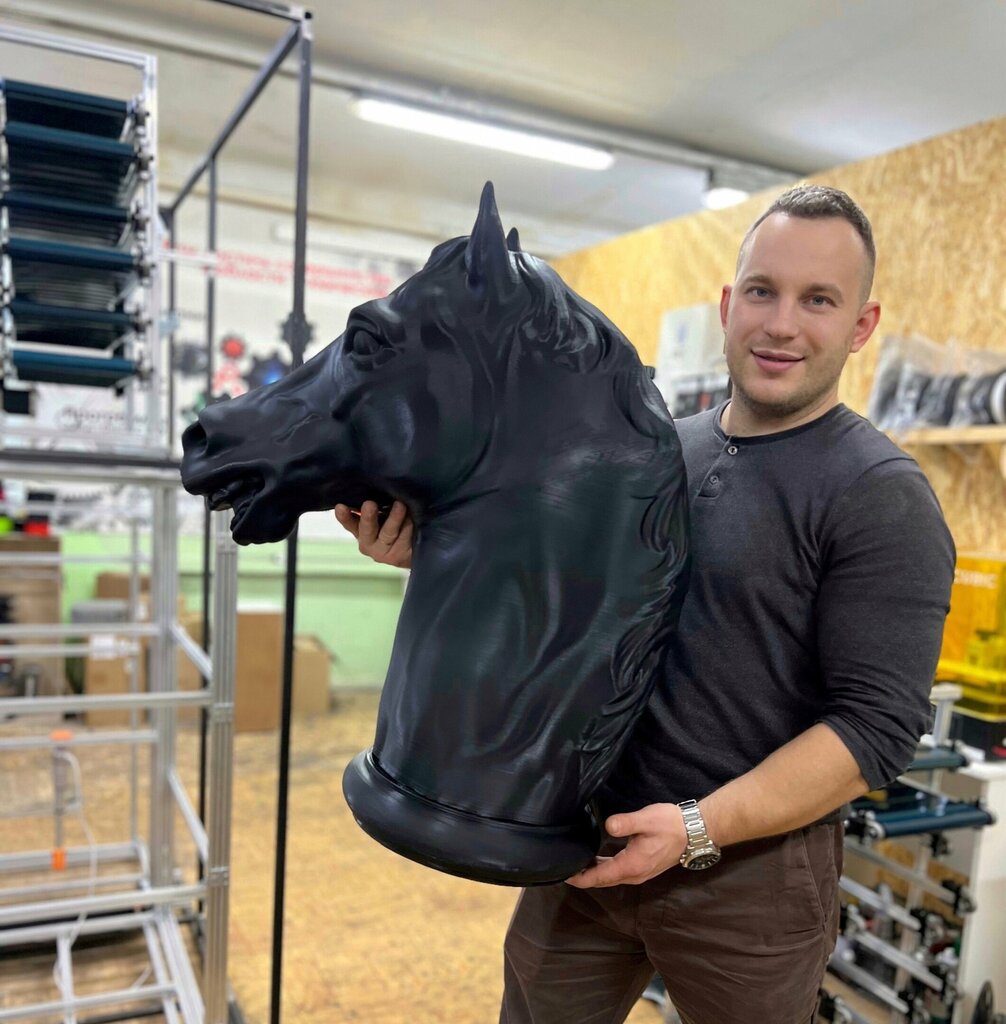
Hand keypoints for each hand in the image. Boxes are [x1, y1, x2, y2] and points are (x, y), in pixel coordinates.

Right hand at [334, 499, 412, 568]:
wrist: (414, 549)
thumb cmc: (394, 523)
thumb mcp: (381, 514)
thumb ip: (373, 507)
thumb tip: (370, 486)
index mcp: (360, 531)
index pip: (349, 523)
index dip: (344, 516)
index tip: (340, 507)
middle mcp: (369, 544)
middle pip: (367, 529)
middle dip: (368, 517)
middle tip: (369, 504)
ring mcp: (384, 552)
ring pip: (389, 532)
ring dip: (395, 517)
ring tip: (400, 504)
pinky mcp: (401, 557)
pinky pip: (406, 537)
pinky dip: (410, 524)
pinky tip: (414, 515)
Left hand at [566, 803, 685, 887]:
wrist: (695, 832)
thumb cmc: (670, 825)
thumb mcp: (646, 820)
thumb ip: (625, 823)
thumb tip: (608, 825)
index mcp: (631, 866)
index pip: (599, 877)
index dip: (580, 878)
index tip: (563, 875)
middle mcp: (634, 875)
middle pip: (602, 880)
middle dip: (583, 877)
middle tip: (563, 868)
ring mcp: (640, 873)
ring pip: (611, 877)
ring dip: (594, 873)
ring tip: (576, 863)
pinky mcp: (643, 868)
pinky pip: (618, 873)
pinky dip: (605, 869)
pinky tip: (598, 859)